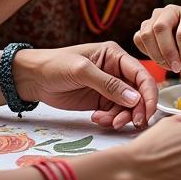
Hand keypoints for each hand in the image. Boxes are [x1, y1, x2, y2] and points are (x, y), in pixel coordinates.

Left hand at [14, 42, 158, 130]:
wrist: (32, 79)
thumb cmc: (55, 65)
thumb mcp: (82, 71)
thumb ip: (108, 84)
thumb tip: (135, 98)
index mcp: (116, 56)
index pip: (141, 74)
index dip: (148, 94)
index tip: (147, 113)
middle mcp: (117, 71)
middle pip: (138, 93)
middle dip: (136, 110)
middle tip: (128, 124)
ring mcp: (109, 88)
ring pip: (127, 106)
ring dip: (121, 117)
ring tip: (105, 122)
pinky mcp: (100, 102)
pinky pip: (114, 113)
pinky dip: (110, 120)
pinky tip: (96, 119)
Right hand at [134, 4, 180, 73]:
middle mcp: (170, 11)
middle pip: (160, 28)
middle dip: (167, 52)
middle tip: (176, 67)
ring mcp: (155, 17)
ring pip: (147, 34)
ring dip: (157, 55)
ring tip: (169, 65)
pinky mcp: (144, 26)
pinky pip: (138, 39)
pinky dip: (147, 52)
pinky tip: (160, 58)